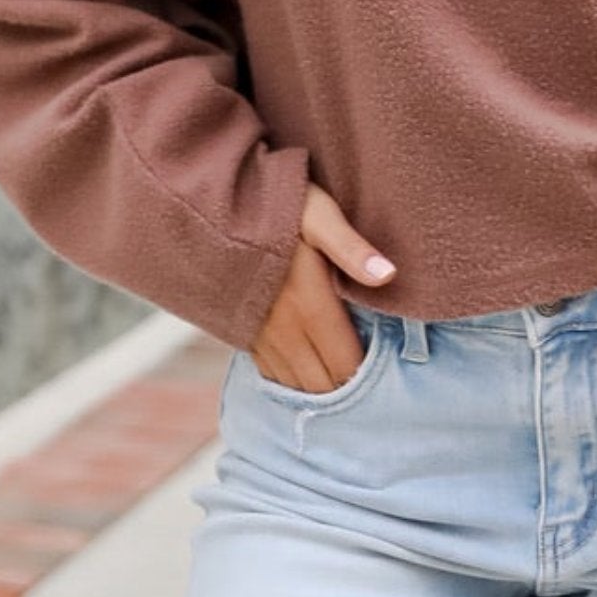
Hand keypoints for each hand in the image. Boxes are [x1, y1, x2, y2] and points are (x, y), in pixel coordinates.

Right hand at [246, 184, 397, 393]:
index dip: (371, 378)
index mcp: (310, 307)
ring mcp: (260, 336)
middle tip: (373, 389)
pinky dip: (292, 382)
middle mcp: (284, 331)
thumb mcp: (318, 215)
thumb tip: (388, 275)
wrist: (206, 208)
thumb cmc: (273, 205)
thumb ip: (351, 248)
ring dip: (320, 391)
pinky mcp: (243, 333)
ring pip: (295, 386)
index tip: (389, 377)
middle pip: (323, 385)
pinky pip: (270, 374)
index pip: (347, 366)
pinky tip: (307, 375)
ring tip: (343, 386)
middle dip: (347, 391)